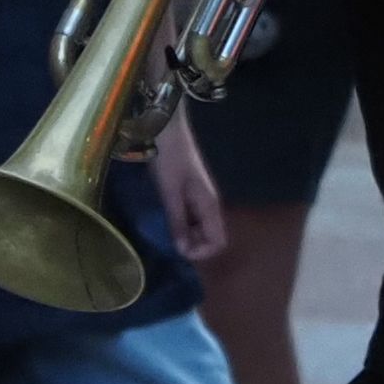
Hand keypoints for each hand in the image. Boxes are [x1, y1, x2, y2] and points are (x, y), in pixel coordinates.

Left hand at [155, 110, 228, 268]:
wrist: (169, 131)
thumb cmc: (170, 161)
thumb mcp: (171, 193)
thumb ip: (178, 222)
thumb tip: (183, 251)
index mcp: (210, 206)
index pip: (218, 242)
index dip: (201, 252)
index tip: (178, 250)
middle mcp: (211, 205)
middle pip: (211, 237)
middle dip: (192, 245)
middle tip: (168, 239)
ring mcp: (202, 198)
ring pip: (201, 228)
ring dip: (186, 235)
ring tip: (165, 229)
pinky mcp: (193, 193)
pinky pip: (193, 218)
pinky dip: (182, 224)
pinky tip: (166, 217)